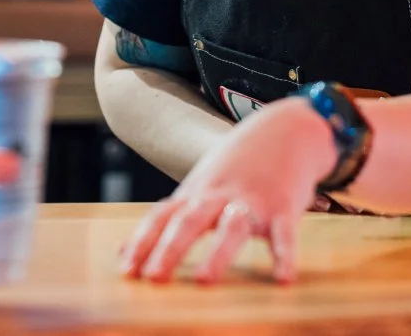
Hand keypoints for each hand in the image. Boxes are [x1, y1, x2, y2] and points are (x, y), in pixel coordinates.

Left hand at [119, 97, 335, 284]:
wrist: (285, 127)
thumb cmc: (238, 163)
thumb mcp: (200, 183)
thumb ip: (168, 217)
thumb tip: (124, 252)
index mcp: (197, 192)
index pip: (162, 216)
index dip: (142, 242)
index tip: (126, 271)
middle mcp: (220, 195)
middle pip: (190, 221)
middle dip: (170, 249)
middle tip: (153, 278)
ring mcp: (252, 200)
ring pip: (232, 227)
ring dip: (218, 254)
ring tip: (204, 282)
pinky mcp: (284, 206)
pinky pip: (284, 233)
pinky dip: (284, 256)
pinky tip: (282, 279)